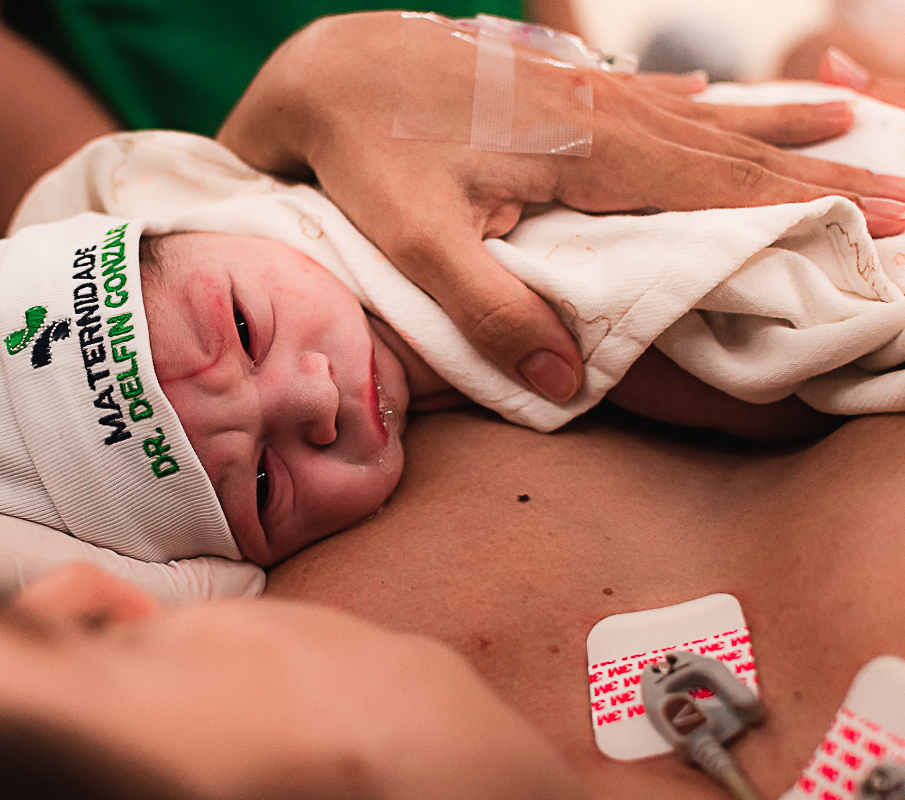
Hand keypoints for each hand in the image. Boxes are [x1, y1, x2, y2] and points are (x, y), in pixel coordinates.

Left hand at [220, 12, 904, 402]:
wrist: (329, 68)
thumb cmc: (366, 155)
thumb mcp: (418, 242)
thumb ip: (490, 311)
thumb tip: (567, 383)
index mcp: (588, 153)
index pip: (720, 187)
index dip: (804, 206)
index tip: (885, 217)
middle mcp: (601, 113)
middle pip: (730, 147)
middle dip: (818, 168)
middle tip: (903, 186)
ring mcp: (579, 91)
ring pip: (698, 112)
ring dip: (771, 123)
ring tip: (844, 116)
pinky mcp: (549, 85)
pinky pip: (641, 93)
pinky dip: (690, 100)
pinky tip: (709, 96)